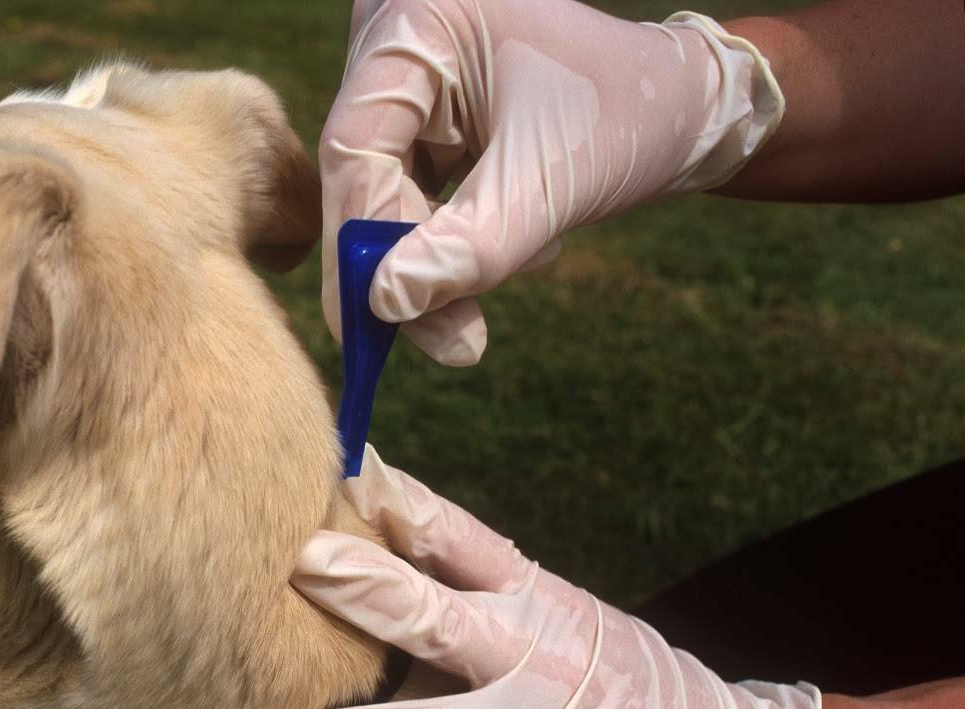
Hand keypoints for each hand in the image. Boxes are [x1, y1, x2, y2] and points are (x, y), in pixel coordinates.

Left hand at [239, 449, 839, 708]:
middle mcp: (535, 663)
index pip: (467, 540)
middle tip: (300, 566)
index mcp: (539, 599)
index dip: (407, 507)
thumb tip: (350, 527)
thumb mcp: (550, 610)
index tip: (349, 474)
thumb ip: (458, 583)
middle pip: (444, 624)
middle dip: (371, 594)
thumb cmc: (606, 678)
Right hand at [320, 1, 783, 364]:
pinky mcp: (422, 114)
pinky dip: (445, 238)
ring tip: (519, 262)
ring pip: (381, 192)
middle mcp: (401, 37)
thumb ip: (469, 248)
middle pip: (362, 172)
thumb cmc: (633, 117)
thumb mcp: (551, 186)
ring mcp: (408, 75)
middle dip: (401, 262)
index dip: (360, 239)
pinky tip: (512, 236)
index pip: (356, 143)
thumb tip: (385, 305)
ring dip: (431, 254)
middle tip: (447, 340)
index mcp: (423, 21)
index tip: (372, 325)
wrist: (688, 105)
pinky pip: (405, 193)